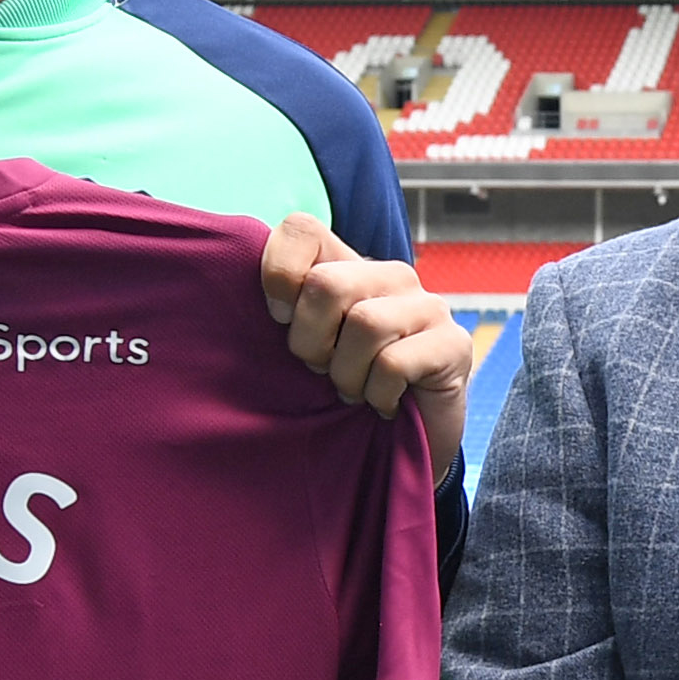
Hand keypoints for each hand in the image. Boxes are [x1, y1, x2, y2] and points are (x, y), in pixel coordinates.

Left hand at [261, 216, 473, 478]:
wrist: (403, 449)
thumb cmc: (345, 393)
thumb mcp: (304, 348)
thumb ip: (279, 313)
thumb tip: (224, 289)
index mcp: (347, 266)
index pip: (302, 230)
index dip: (277, 274)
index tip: (279, 321)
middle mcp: (390, 276)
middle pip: (327, 283)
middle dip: (310, 341)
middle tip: (320, 370)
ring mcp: (428, 307)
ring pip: (365, 324)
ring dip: (347, 375)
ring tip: (355, 391)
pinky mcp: (454, 345)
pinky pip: (394, 363)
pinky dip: (377, 394)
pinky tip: (384, 404)